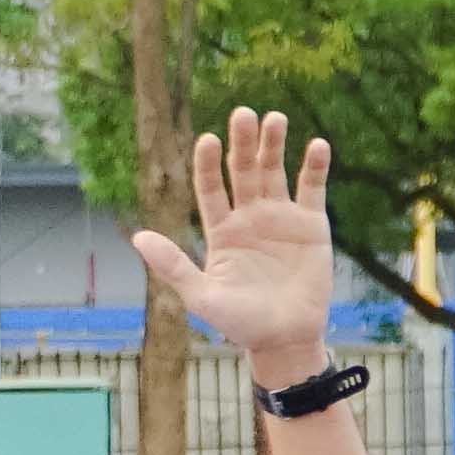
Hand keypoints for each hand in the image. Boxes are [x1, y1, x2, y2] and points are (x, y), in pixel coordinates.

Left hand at [128, 108, 339, 371]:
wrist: (285, 339)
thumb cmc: (240, 323)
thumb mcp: (201, 296)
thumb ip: (173, 265)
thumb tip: (138, 237)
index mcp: (221, 231)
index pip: (210, 188)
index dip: (208, 164)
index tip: (207, 139)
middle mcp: (249, 218)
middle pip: (242, 171)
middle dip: (243, 143)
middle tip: (243, 114)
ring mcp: (281, 218)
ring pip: (274, 171)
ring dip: (274, 144)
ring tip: (274, 118)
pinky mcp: (312, 224)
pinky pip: (312, 188)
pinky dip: (315, 166)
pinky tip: (316, 145)